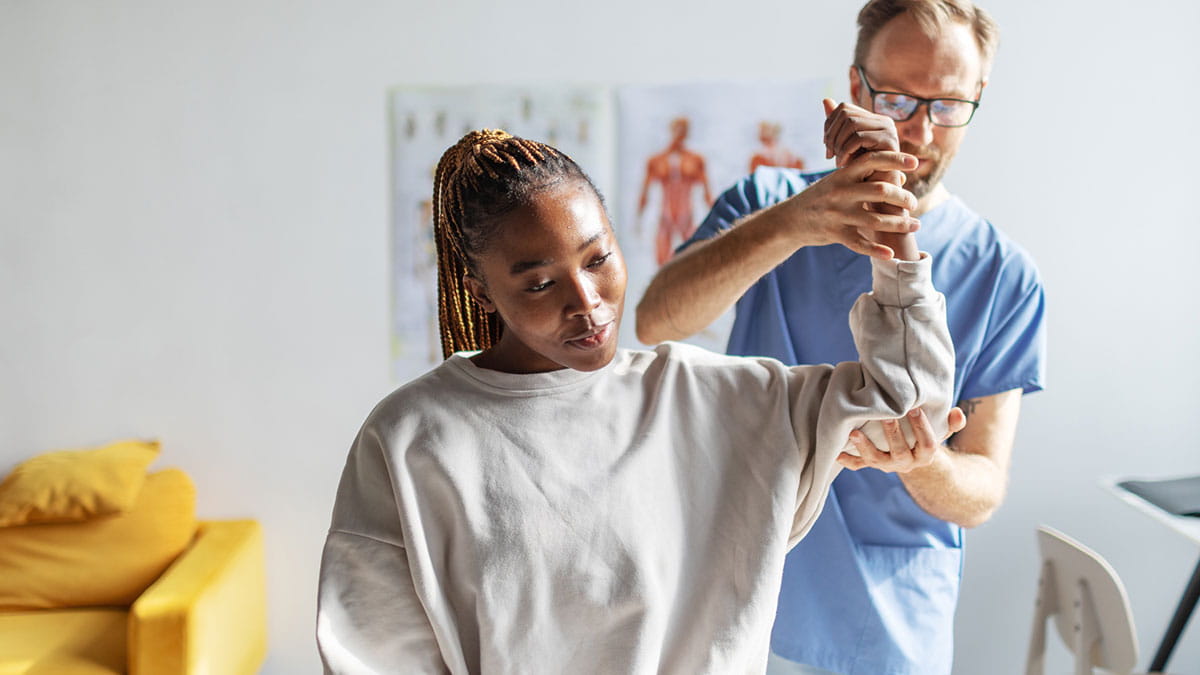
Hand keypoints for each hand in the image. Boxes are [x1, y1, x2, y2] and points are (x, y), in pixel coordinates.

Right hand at [773, 146, 918, 258]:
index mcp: (842, 174)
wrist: (789, 220)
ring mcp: (837, 214)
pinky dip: (876, 250)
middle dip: (903, 197)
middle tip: (914, 203)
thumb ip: (866, 179)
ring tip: (916, 225)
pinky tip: (891, 254)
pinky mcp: (834, 234)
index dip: (895, 159)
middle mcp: (840, 192)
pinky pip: (859, 244)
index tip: (915, 162)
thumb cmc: (821, 198)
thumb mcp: (838, 182)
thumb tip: (901, 178)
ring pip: (876, 220)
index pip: (872, 160)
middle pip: (881, 191)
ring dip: (900, 224)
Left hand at [823, 98, 900, 169]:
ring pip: (851, 124)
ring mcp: (889, 129)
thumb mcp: (845, 145)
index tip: (826, 146)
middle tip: (829, 155)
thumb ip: (837, 124)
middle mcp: (884, 121)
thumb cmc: (862, 170)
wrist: (878, 190)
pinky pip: (858, 138)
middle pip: (846, 114)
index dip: (829, 125)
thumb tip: (825, 100)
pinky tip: (843, 164)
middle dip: (832, 135)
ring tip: (836, 161)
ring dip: (838, 144)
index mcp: (873, 119)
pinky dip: (845, 151)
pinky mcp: (890, 141)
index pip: (844, 108)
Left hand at [837, 407, 966, 472]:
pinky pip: (858, 466)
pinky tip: (837, 453)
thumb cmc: (925, 436)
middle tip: (885, 415)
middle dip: (892, 434)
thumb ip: (951, 423)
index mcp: (925, 455)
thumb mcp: (941, 431)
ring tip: (854, 433)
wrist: (912, 456)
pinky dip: (848, 460)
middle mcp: (906, 463)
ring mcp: (887, 465)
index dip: (922, 428)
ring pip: (876, 460)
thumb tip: (957, 413)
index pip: (927, 444)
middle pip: (899, 452)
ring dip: (864, 448)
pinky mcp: (871, 464)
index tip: (915, 409)